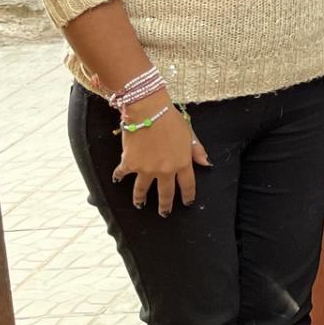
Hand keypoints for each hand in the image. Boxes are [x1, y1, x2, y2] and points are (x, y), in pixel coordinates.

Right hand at [112, 99, 209, 215]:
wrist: (148, 111)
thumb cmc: (171, 120)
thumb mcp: (189, 134)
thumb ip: (196, 150)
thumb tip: (206, 163)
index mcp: (182, 163)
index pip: (187, 185)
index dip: (188, 195)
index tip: (187, 203)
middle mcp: (164, 170)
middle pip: (166, 193)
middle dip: (165, 206)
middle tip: (164, 214)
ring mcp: (146, 169)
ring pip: (142, 190)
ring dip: (140, 199)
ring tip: (140, 204)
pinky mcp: (129, 164)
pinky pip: (122, 174)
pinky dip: (119, 177)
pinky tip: (117, 180)